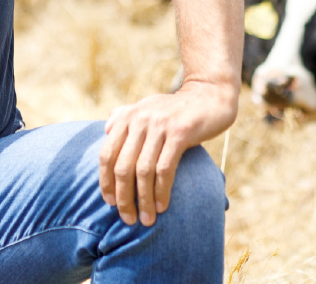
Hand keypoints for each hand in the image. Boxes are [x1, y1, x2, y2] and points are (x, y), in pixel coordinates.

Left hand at [98, 78, 237, 226]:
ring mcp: (159, 125)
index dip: (105, 182)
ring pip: (143, 171)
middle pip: (122, 166)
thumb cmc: (178, 108)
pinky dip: (161, 191)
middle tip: (128, 219)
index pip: (106, 154)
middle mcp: (140, 119)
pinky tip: (162, 206)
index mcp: (129, 116)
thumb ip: (126, 116)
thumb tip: (106, 129)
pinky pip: (164, 168)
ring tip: (146, 219)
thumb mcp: (149, 107)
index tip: (110, 203)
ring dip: (143, 200)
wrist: (210, 94)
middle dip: (123, 198)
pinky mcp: (180, 132)